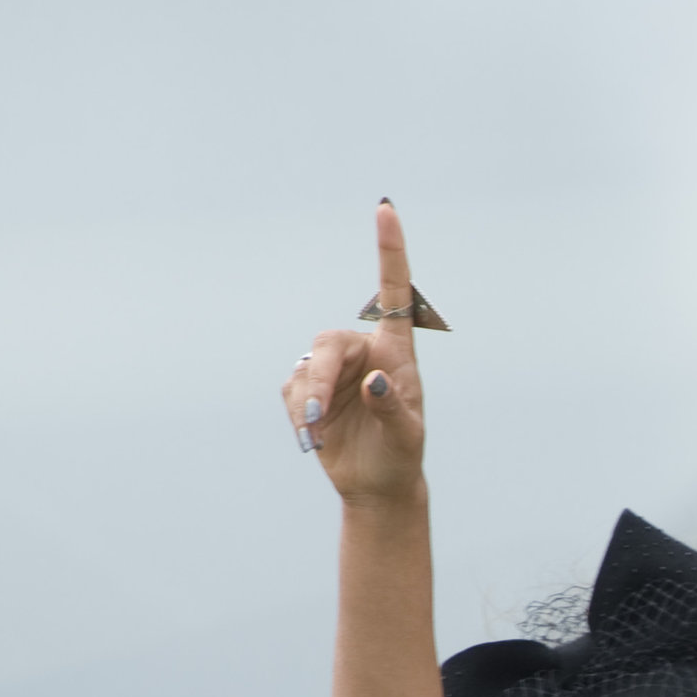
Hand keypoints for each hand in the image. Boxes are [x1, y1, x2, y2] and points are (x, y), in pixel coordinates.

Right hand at [281, 201, 426, 501]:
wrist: (376, 486)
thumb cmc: (400, 456)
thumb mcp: (405, 437)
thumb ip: (390, 407)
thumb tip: (372, 380)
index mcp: (396, 353)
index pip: (393, 294)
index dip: (389, 251)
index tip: (385, 210)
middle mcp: (364, 353)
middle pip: (329, 343)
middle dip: (319, 377)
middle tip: (314, 416)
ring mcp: (333, 370)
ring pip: (306, 367)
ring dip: (306, 401)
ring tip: (317, 433)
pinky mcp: (307, 389)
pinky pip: (291, 389)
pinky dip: (297, 415)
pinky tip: (314, 435)